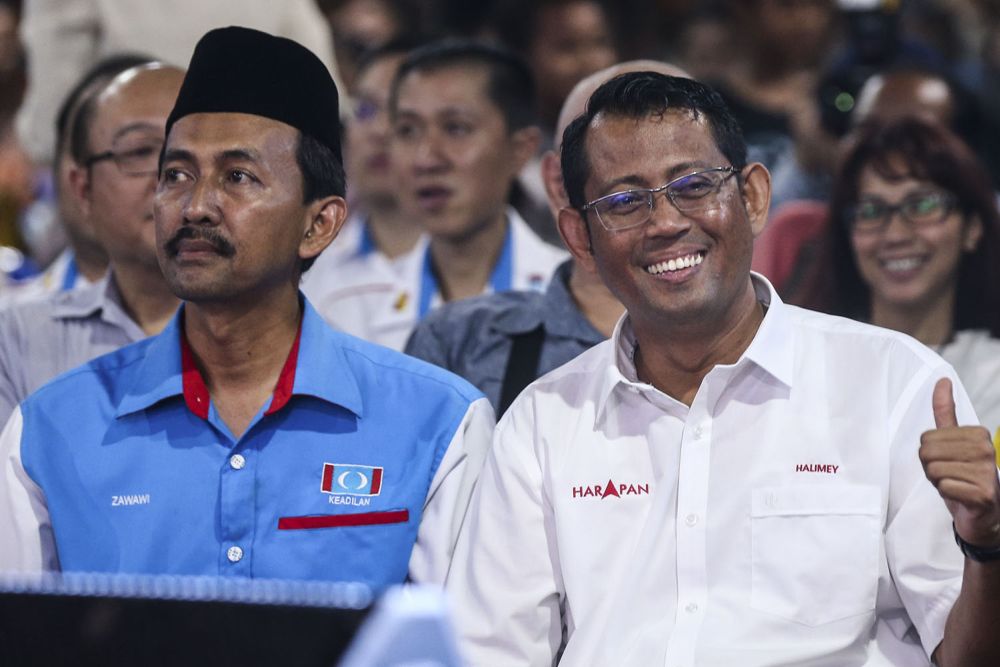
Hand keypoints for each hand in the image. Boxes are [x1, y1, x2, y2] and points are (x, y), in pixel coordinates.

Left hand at [920, 378, 999, 547]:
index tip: (949, 462)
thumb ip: (945, 412)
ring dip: (938, 481)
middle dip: (931, 468)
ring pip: (933, 470)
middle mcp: (986, 449)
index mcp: (978, 433)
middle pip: (926, 453)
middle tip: (950, 476)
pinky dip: (946, 494)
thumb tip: (942, 380)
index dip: (930, 454)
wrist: (983, 515)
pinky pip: (943, 487)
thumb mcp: (952, 442)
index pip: (926, 438)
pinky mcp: (983, 494)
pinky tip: (961, 496)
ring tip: (955, 485)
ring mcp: (987, 472)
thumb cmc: (964, 476)